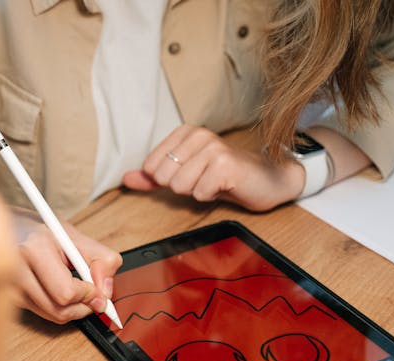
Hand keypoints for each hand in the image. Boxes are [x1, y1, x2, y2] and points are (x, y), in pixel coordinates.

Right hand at [12, 208, 121, 323]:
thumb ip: (98, 258)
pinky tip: (53, 289)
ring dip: (70, 307)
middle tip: (92, 295)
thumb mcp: (70, 234)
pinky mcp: (7, 300)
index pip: (67, 292)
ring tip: (73, 286)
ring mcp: (8, 289)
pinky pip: (41, 313)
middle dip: (83, 306)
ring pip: (52, 316)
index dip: (89, 295)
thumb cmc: (32, 229)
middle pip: (60, 311)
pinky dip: (54, 306)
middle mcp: (17, 271)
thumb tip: (106, 291)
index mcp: (34, 249)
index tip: (97, 290)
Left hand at [123, 124, 304, 211]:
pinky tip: (224, 186)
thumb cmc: (225, 176)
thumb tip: (126, 179)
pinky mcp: (225, 165)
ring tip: (214, 182)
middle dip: (183, 187)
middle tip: (204, 180)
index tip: (190, 174)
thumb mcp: (185, 174)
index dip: (168, 179)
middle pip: (164, 177)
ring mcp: (213, 148)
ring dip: (198, 192)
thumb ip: (154, 176)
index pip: (151, 166)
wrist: (267, 180)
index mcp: (185, 132)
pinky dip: (211, 196)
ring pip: (180, 186)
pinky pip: (200, 193)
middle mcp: (199, 135)